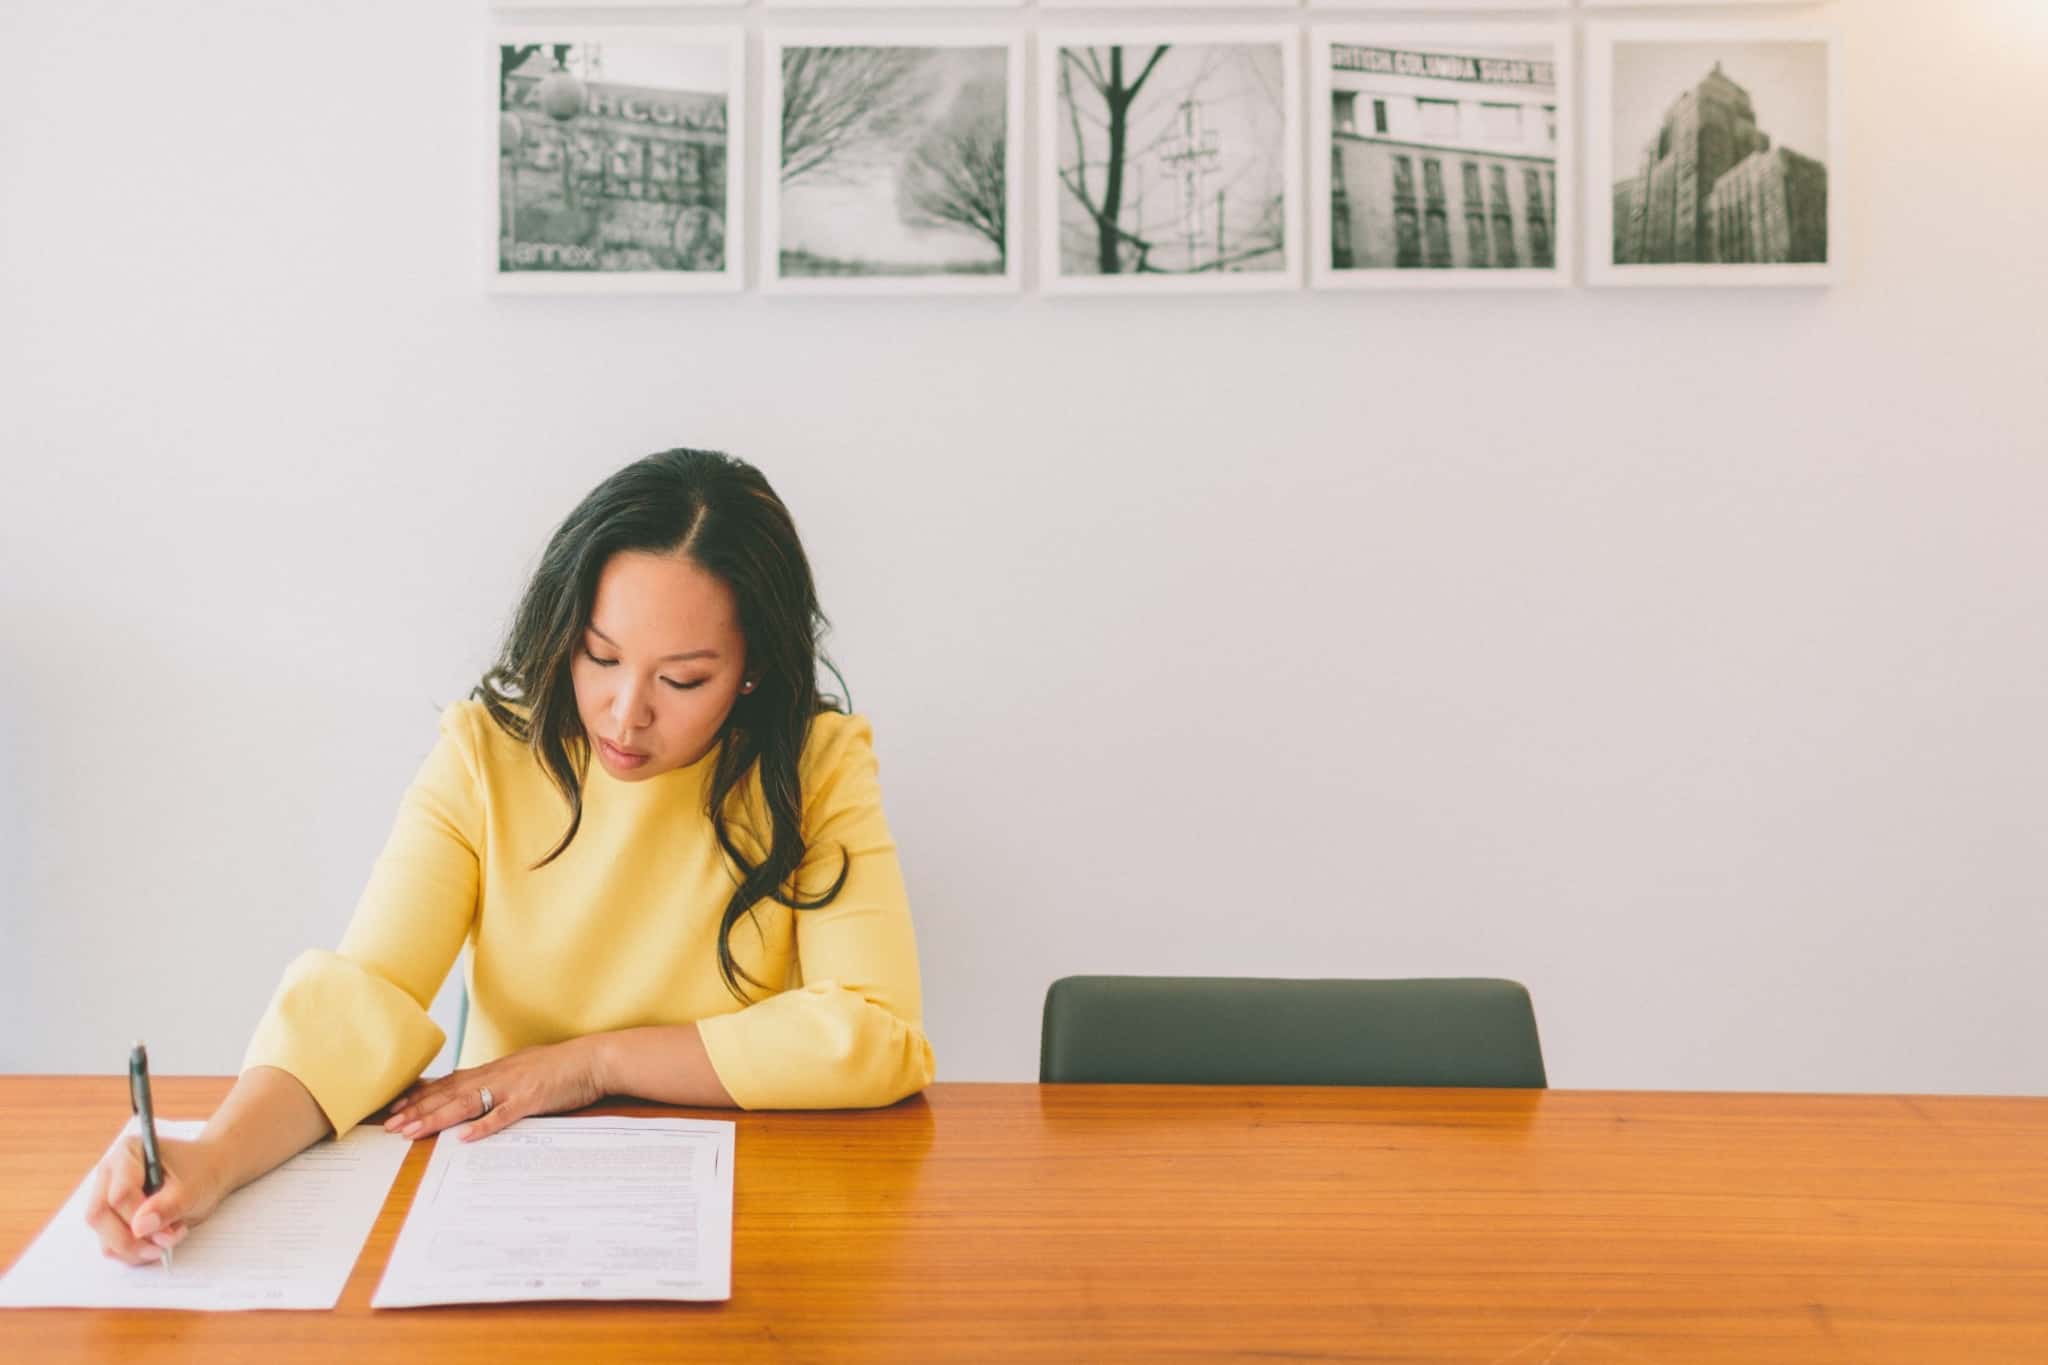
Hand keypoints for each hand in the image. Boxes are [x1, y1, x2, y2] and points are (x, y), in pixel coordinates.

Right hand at [84, 1135, 226, 1265]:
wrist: (208, 1173)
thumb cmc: (200, 1172)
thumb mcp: (191, 1188)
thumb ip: (166, 1206)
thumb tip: (139, 1227)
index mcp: (128, 1153)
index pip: (119, 1194)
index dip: (139, 1218)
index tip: (166, 1230)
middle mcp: (110, 1174)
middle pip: (100, 1216)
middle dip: (132, 1239)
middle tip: (164, 1245)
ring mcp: (106, 1197)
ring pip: (103, 1234)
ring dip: (135, 1248)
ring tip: (168, 1241)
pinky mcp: (111, 1218)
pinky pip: (111, 1244)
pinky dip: (134, 1252)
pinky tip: (158, 1243)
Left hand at [383, 1039, 605, 1143]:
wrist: (594, 1059)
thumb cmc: (562, 1068)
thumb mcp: (524, 1071)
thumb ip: (501, 1082)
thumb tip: (481, 1095)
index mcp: (495, 1070)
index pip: (449, 1083)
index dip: (421, 1096)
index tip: (397, 1108)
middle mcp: (497, 1075)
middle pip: (449, 1094)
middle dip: (417, 1110)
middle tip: (390, 1125)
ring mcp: (512, 1087)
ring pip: (466, 1103)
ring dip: (435, 1118)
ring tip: (411, 1132)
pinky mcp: (531, 1100)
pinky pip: (503, 1115)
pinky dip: (482, 1126)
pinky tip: (463, 1137)